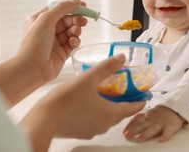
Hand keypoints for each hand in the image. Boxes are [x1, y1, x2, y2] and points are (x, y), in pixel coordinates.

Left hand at [18, 0, 86, 81]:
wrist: (31, 69)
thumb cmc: (34, 43)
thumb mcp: (46, 20)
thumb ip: (62, 8)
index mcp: (39, 20)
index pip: (58, 9)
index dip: (71, 6)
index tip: (84, 5)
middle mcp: (47, 30)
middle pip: (66, 20)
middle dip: (75, 19)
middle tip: (83, 21)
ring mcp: (54, 42)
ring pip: (71, 31)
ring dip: (76, 30)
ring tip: (77, 32)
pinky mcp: (61, 53)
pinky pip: (72, 43)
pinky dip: (75, 41)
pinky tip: (73, 42)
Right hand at [20, 54, 145, 151]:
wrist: (43, 121)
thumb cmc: (66, 100)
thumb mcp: (88, 78)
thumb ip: (106, 67)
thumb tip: (122, 58)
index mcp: (110, 113)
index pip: (133, 108)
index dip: (140, 100)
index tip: (145, 94)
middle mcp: (104, 125)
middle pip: (121, 113)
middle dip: (125, 101)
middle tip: (127, 89)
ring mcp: (92, 130)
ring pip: (107, 117)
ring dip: (110, 106)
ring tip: (108, 92)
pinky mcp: (81, 132)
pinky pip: (95, 121)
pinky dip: (98, 111)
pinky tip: (90, 101)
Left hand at [123, 105, 185, 142]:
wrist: (175, 110)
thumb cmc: (160, 114)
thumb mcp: (149, 114)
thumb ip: (140, 118)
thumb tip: (130, 121)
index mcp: (147, 118)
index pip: (137, 122)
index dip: (130, 127)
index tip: (123, 132)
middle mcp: (153, 120)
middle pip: (142, 125)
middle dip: (134, 130)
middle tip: (127, 136)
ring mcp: (161, 124)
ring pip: (153, 129)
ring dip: (146, 134)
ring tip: (140, 139)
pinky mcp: (171, 127)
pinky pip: (168, 132)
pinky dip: (165, 135)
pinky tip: (161, 140)